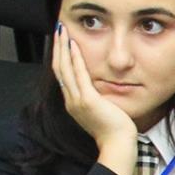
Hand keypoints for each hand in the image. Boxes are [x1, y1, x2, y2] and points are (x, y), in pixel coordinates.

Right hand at [51, 22, 138, 172]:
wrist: (118, 145)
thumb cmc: (114, 130)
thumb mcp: (100, 110)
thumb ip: (95, 98)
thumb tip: (98, 87)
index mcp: (73, 102)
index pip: (62, 74)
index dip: (59, 56)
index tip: (60, 41)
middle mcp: (71, 100)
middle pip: (58, 68)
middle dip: (57, 47)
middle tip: (57, 29)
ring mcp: (77, 100)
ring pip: (64, 68)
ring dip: (62, 47)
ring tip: (62, 30)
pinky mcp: (88, 100)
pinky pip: (79, 75)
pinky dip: (75, 59)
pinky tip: (74, 45)